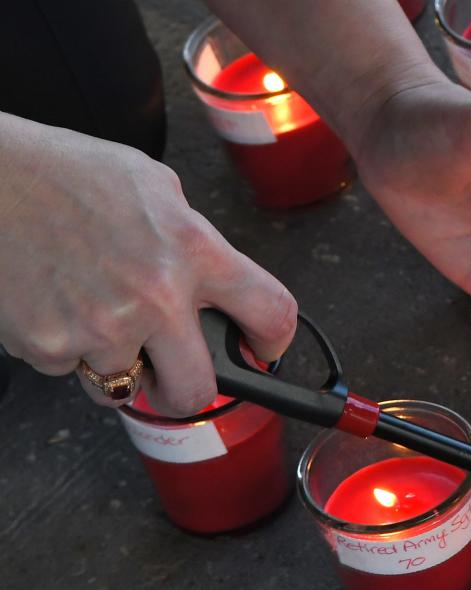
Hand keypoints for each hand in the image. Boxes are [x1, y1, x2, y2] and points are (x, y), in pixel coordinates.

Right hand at [0, 113, 296, 414]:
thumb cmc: (64, 172)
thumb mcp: (154, 187)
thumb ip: (193, 238)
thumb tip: (214, 280)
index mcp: (194, 250)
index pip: (272, 313)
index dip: (274, 343)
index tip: (262, 351)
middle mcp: (156, 296)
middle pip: (200, 390)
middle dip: (189, 389)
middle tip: (174, 373)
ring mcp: (102, 327)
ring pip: (125, 387)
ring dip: (117, 365)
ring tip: (95, 314)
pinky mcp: (50, 345)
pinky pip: (72, 370)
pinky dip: (66, 348)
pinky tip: (57, 304)